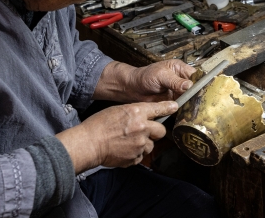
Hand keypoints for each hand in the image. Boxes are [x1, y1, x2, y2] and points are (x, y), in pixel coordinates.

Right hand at [56, 101, 176, 172]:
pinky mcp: (135, 158)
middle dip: (155, 131)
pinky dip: (135, 153)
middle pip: (161, 130)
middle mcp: (142, 128)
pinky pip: (141, 155)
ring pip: (151, 145)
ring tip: (129, 141)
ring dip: (144, 143)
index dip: (168, 107)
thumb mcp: (118, 110)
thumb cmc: (99, 125)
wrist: (89, 143)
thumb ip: (135, 112)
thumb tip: (146, 115)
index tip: (175, 107)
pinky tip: (124, 149)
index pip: (159, 108)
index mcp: (137, 112)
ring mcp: (140, 144)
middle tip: (144, 131)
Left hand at [95, 59, 195, 102]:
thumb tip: (189, 85)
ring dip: (192, 103)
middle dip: (198, 94)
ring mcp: (178, 92)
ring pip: (190, 98)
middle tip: (200, 101)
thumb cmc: (144, 76)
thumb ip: (175, 81)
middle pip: (195, 88)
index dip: (201, 82)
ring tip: (195, 108)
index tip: (204, 90)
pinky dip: (185, 110)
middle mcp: (181, 80)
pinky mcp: (174, 102)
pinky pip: (183, 106)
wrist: (133, 88)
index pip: (196, 75)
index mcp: (180, 69)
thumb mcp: (161, 75)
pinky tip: (187, 112)